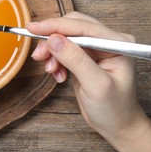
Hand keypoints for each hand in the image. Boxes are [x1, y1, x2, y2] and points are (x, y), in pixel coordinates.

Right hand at [27, 12, 147, 138]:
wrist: (116, 125)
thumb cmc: (115, 109)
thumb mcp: (96, 85)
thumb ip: (75, 60)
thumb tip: (53, 40)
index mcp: (117, 43)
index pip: (82, 26)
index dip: (55, 26)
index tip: (33, 29)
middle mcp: (107, 42)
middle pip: (71, 27)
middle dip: (52, 39)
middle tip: (39, 55)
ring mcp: (95, 49)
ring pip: (64, 38)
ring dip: (52, 52)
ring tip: (51, 70)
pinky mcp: (84, 57)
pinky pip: (63, 49)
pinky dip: (55, 60)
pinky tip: (58, 74)